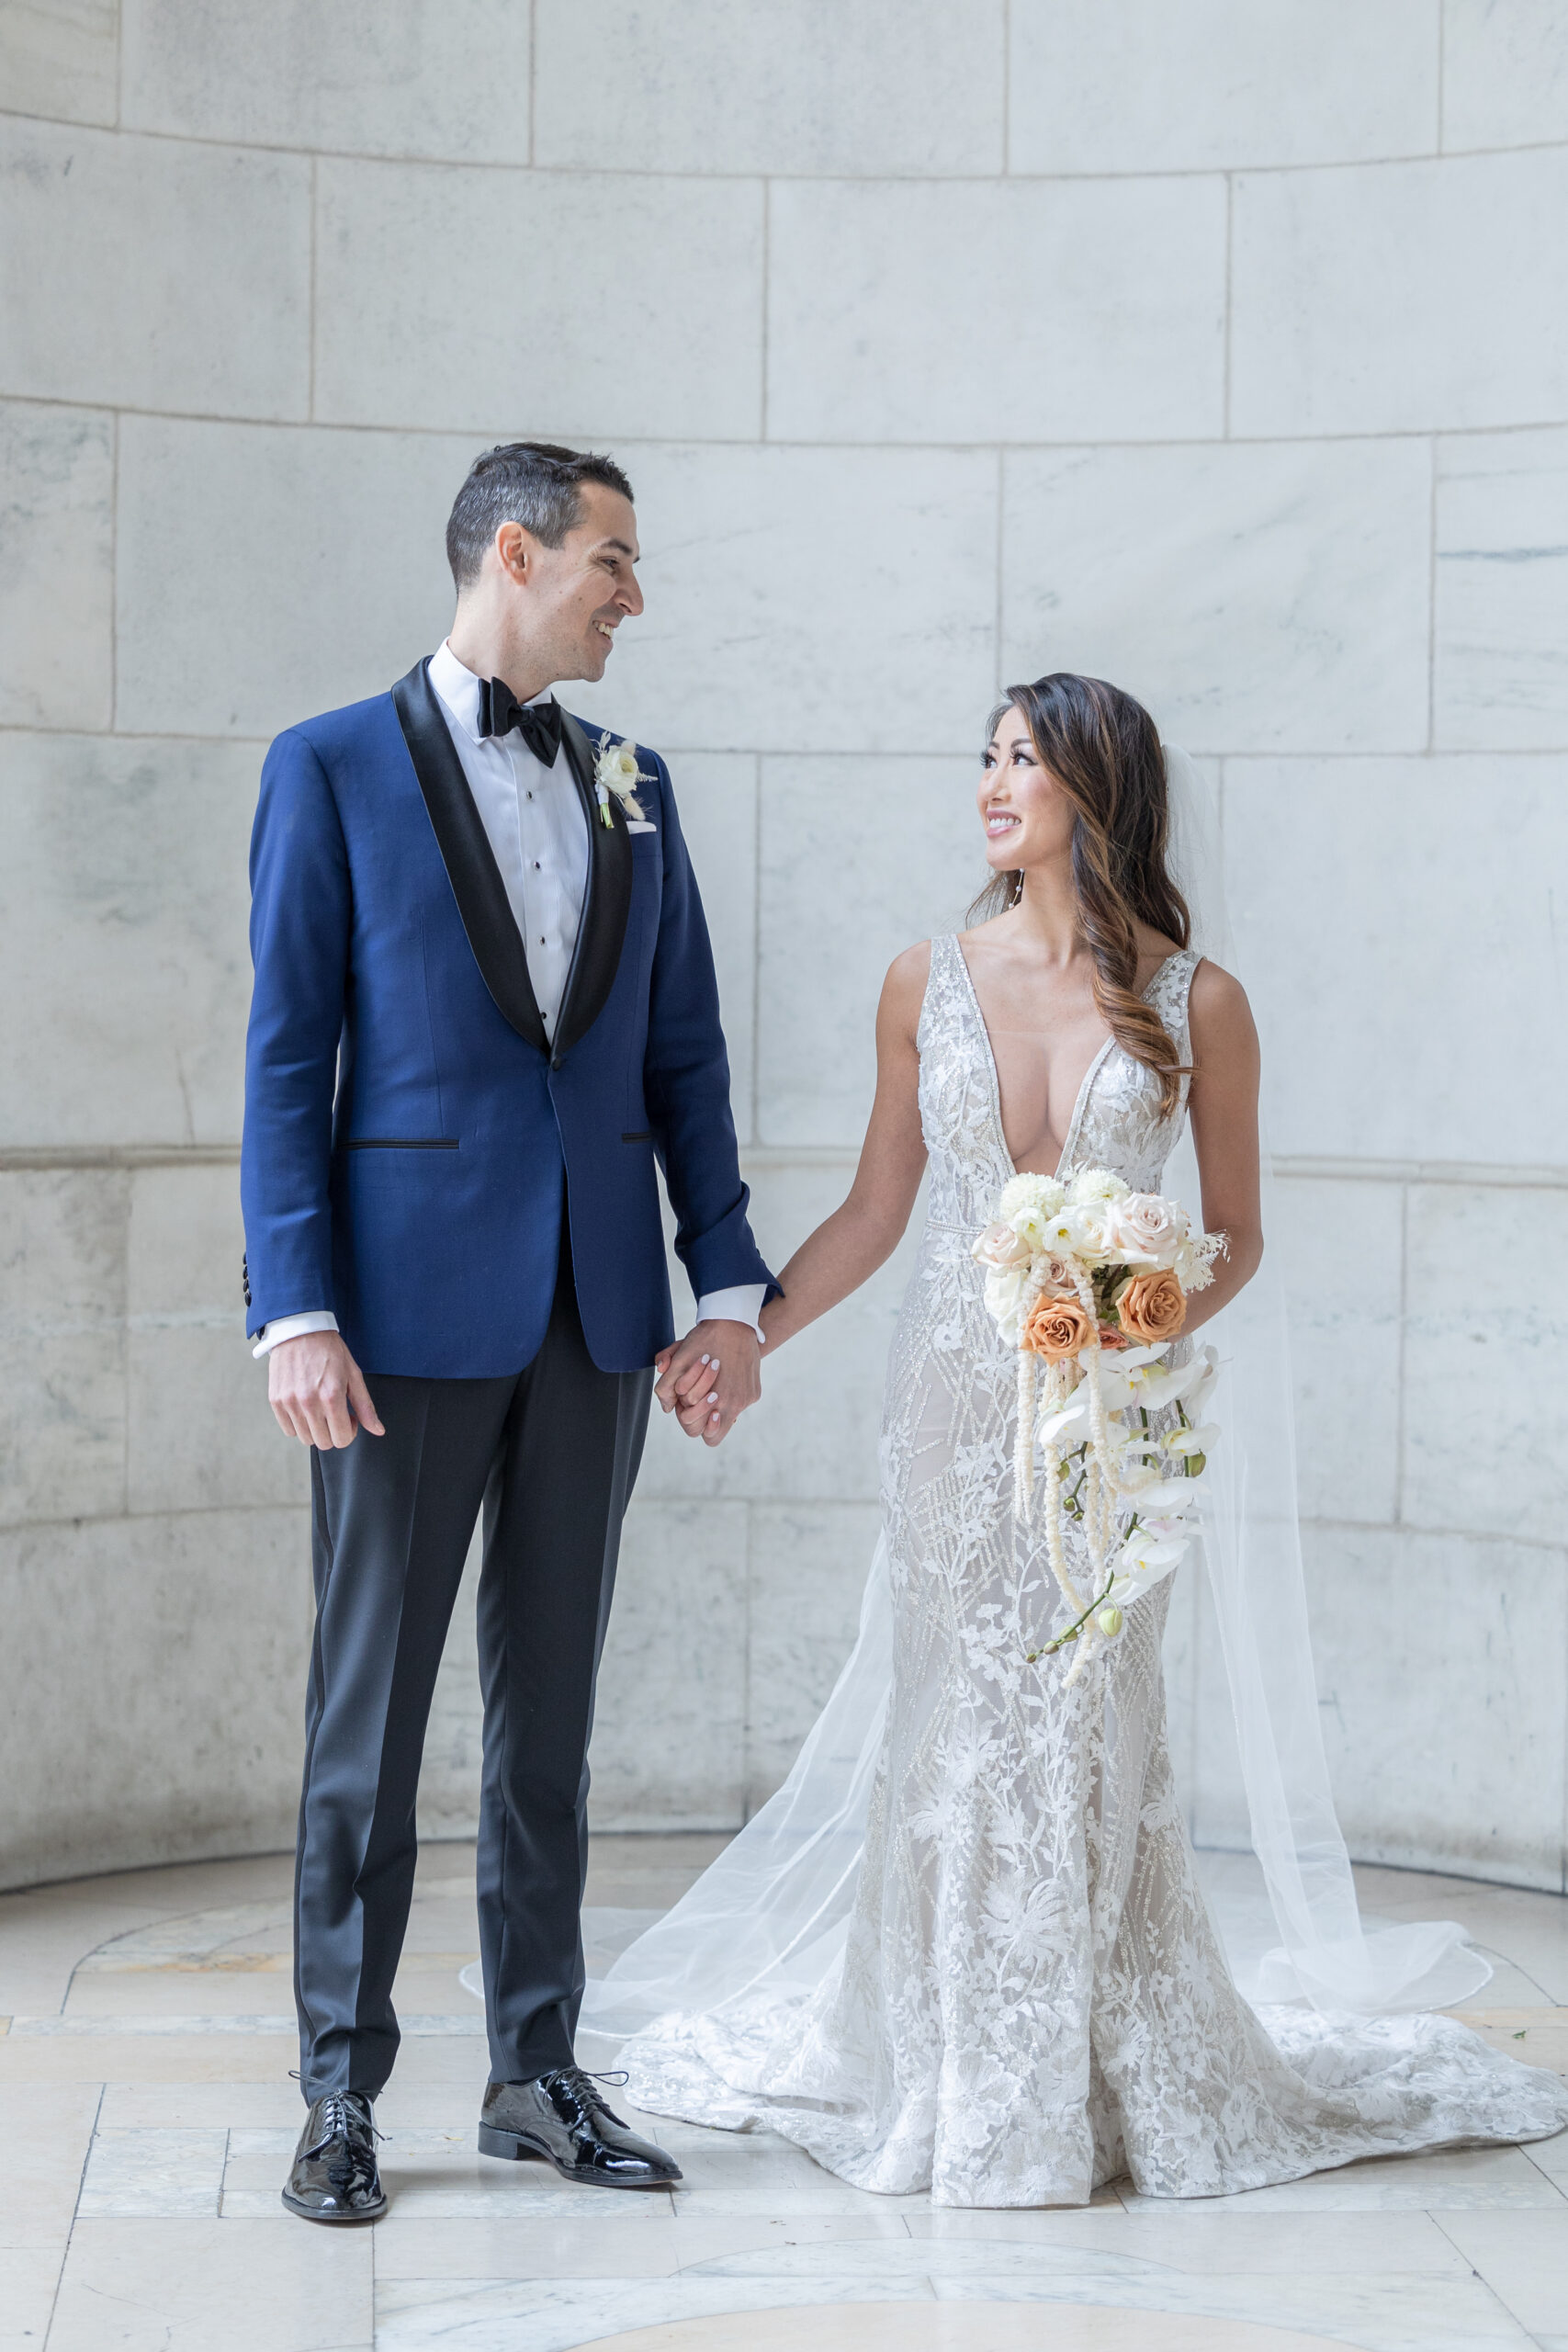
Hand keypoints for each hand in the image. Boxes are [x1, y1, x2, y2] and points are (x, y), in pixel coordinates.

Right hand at [268, 1331, 383, 1448]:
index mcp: (331, 1396)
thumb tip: (378, 1430)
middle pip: (324, 1443)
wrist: (299, 1330)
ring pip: (306, 1439)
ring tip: (320, 1410)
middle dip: (334, 1432)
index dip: (350, 1432)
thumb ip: (365, 1406)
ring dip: (316, 1430)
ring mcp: (289, 1402)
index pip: (342, 1439)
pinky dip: (299, 1425)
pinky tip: (305, 1408)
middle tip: (335, 1413)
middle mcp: (308, 1402)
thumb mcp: (353, 1375)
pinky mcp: (276, 1401)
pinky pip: (288, 1430)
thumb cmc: (329, 1350)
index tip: (349, 1418)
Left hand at [653, 1320, 760, 1445]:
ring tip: (712, 1386)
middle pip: (716, 1432)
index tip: (690, 1404)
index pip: (705, 1435)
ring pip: (729, 1417)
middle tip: (698, 1398)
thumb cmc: (704, 1340)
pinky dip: (732, 1394)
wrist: (734, 1322)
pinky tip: (726, 1377)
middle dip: (704, 1417)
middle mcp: (736, 1404)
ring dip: (719, 1406)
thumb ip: (666, 1387)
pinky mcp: (755, 1392)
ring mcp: (747, 1399)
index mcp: (717, 1401)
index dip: (693, 1421)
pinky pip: (740, 1403)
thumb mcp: (679, 1359)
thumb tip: (668, 1407)